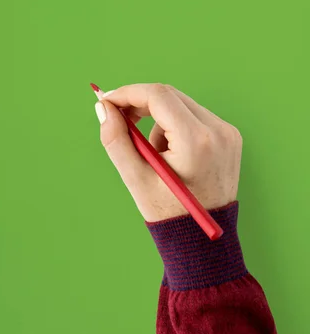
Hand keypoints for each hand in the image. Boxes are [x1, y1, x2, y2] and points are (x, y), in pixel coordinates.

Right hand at [94, 83, 241, 221]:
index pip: (158, 96)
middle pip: (170, 96)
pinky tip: (171, 155)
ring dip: (158, 119)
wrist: (202, 240)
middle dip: (140, 103)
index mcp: (196, 141)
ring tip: (154, 156)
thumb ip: (116, 140)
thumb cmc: (167, 213)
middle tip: (118, 118)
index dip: (128, 94)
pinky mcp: (230, 137)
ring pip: (181, 105)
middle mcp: (218, 131)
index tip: (108, 101)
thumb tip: (103, 108)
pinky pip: (195, 117)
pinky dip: (175, 127)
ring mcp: (228, 133)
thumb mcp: (135, 178)